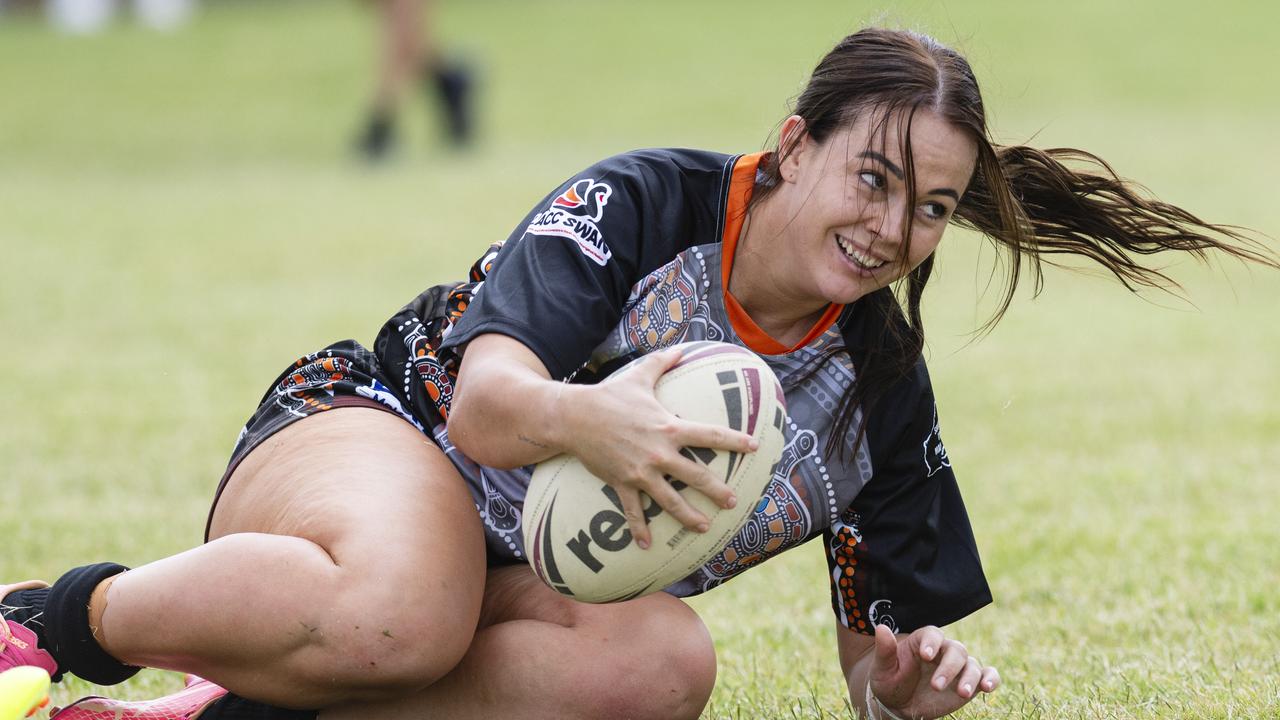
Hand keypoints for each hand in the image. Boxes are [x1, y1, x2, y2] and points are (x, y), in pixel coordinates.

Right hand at [557, 348, 758, 548]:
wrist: (574, 416)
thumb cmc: (610, 395)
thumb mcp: (640, 375)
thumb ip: (664, 362)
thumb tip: (682, 347)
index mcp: (669, 427)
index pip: (710, 435)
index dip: (734, 441)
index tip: (753, 446)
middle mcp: (659, 453)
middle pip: (696, 475)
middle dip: (717, 490)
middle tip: (732, 501)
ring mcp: (640, 471)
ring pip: (670, 500)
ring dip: (688, 516)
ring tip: (703, 527)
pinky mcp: (622, 483)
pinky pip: (633, 511)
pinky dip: (639, 529)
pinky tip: (647, 546)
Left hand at [867, 624, 999, 718]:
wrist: (899, 703)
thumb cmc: (889, 681)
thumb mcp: (882, 668)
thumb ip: (884, 650)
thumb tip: (880, 628)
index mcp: (923, 642)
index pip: (932, 634)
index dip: (931, 642)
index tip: (925, 655)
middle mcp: (943, 651)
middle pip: (955, 650)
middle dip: (948, 668)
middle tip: (935, 686)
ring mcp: (958, 666)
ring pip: (971, 664)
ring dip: (970, 678)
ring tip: (962, 693)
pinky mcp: (970, 682)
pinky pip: (987, 675)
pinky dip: (991, 678)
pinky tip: (988, 687)